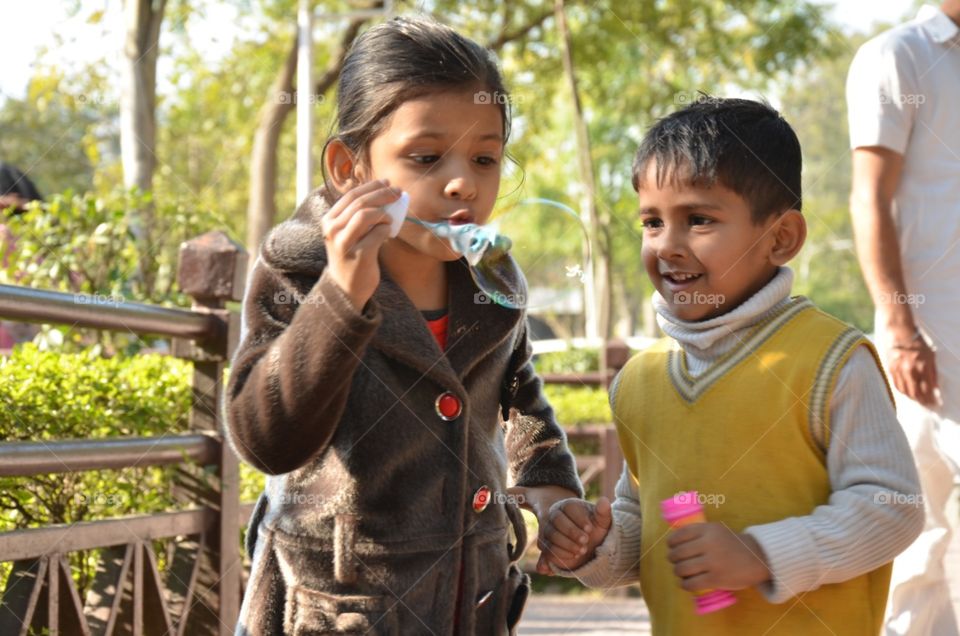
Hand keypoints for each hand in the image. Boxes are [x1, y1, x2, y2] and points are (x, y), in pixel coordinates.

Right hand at [321, 179, 400, 309]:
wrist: (346, 289)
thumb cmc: (351, 256)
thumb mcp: (347, 233)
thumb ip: (357, 215)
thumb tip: (383, 193)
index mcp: (329, 220)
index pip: (351, 195)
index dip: (371, 186)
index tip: (387, 182)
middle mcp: (332, 229)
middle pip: (360, 202)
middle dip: (382, 193)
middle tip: (398, 192)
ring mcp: (344, 242)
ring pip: (365, 215)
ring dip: (384, 213)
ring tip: (390, 218)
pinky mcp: (359, 255)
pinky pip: (378, 233)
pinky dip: (386, 229)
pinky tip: (388, 233)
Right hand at [534, 497, 611, 573]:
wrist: (588, 549)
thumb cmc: (595, 531)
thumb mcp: (602, 523)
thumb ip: (603, 512)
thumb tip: (604, 500)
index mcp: (569, 506)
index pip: (569, 507)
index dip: (579, 518)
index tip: (590, 529)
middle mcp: (556, 516)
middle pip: (557, 519)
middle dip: (572, 531)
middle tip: (585, 541)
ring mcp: (549, 530)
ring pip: (552, 534)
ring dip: (567, 544)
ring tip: (582, 550)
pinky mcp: (547, 546)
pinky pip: (548, 549)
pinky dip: (562, 553)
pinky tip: (574, 556)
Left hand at [666, 522, 769, 591]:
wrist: (757, 558)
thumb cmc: (732, 544)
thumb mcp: (716, 530)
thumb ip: (698, 532)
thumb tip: (673, 540)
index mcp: (708, 529)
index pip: (679, 535)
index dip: (671, 542)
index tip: (670, 547)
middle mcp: (709, 544)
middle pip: (678, 553)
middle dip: (672, 559)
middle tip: (674, 561)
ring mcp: (713, 562)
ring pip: (682, 569)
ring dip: (677, 572)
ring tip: (680, 572)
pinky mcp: (716, 579)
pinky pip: (692, 583)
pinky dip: (684, 585)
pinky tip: (685, 584)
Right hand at [885, 333, 938, 406]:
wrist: (900, 333)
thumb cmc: (918, 343)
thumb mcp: (931, 356)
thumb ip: (933, 372)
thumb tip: (935, 387)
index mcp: (922, 366)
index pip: (927, 389)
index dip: (931, 399)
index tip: (935, 403)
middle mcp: (910, 370)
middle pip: (916, 393)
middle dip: (922, 401)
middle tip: (927, 404)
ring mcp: (899, 370)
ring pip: (905, 391)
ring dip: (912, 398)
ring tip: (918, 400)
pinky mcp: (891, 369)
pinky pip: (897, 385)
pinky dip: (903, 391)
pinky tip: (907, 393)